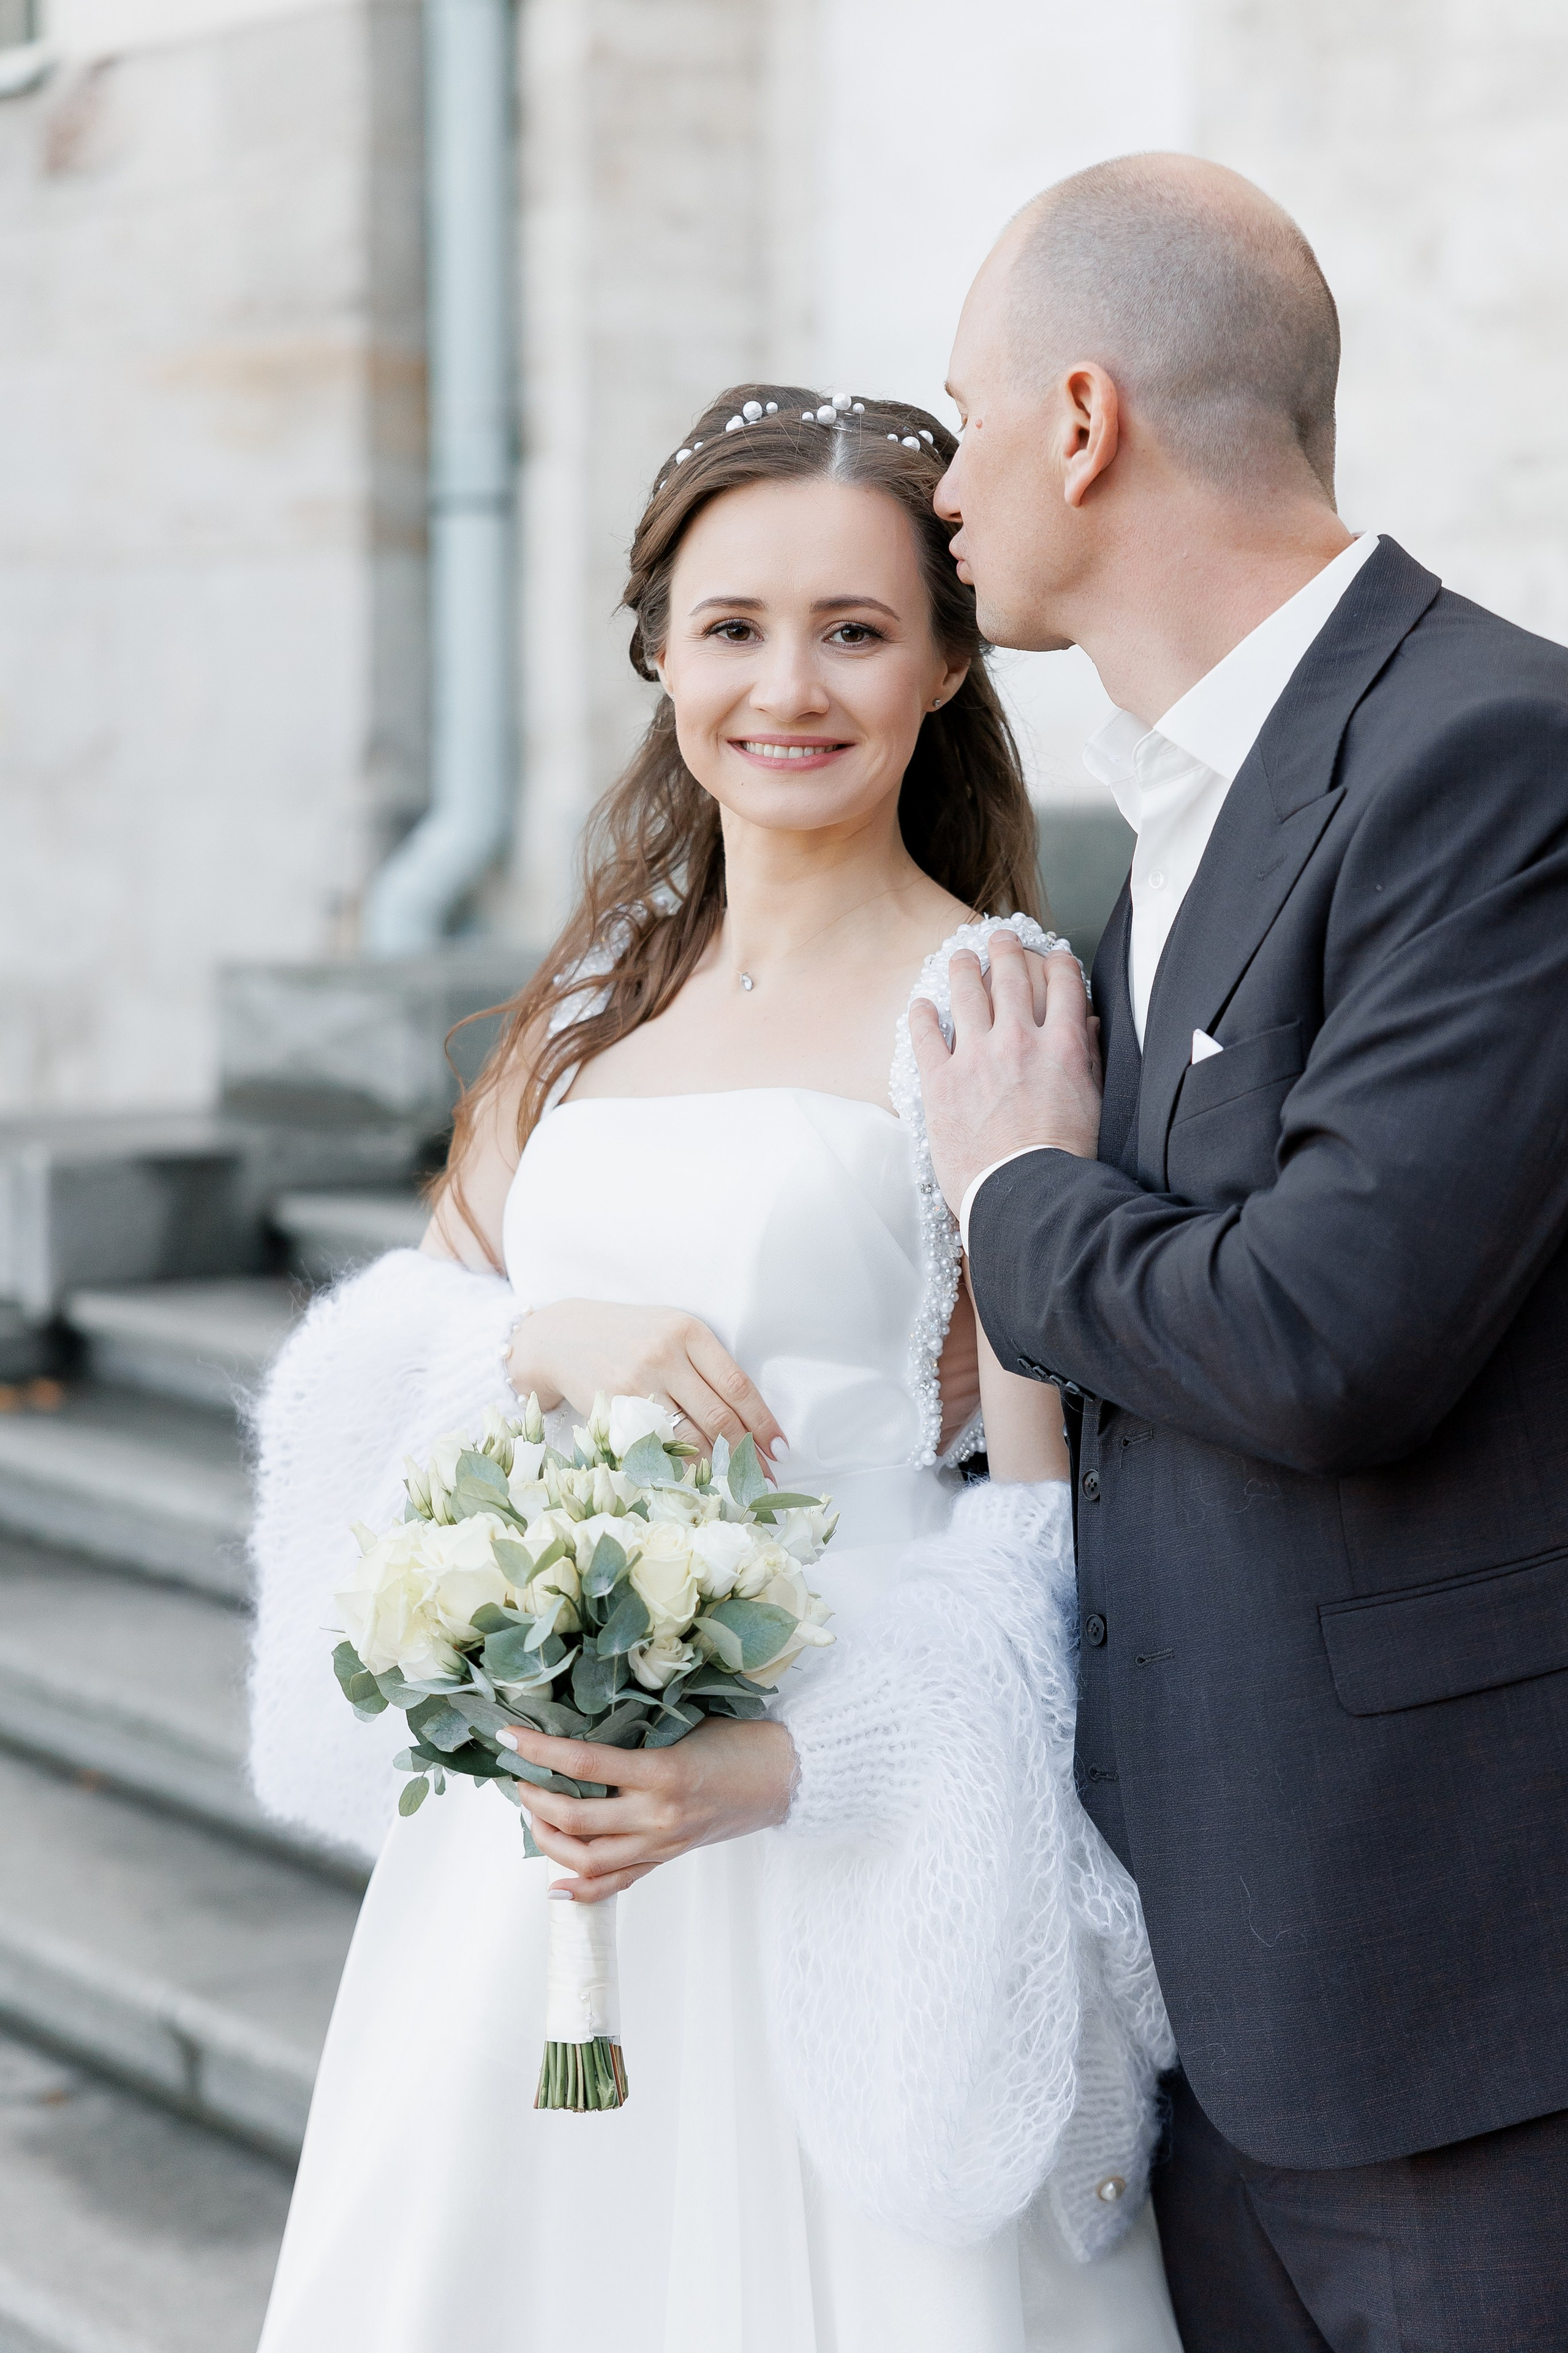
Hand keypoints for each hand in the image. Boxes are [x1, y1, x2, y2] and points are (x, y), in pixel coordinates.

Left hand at [501, 1715, 797, 1901]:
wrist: (783, 1776)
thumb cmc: (738, 1741)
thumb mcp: (685, 1724)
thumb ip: (636, 1733)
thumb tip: (580, 1725)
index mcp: (663, 1771)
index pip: (585, 1764)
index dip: (540, 1751)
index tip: (509, 1737)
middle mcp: (658, 1815)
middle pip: (577, 1820)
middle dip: (536, 1799)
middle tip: (520, 1778)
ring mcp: (662, 1844)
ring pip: (588, 1860)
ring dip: (550, 1840)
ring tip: (536, 1814)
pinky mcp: (667, 1859)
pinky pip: (617, 1884)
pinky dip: (582, 1890)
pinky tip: (555, 1885)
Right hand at [507, 1299, 786, 1459]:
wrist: (562, 1336)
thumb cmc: (629, 1337)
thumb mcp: (670, 1333)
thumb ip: (704, 1367)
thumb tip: (748, 1422)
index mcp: (689, 1331)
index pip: (737, 1385)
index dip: (763, 1422)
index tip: (780, 1449)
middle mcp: (665, 1354)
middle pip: (719, 1416)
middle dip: (748, 1453)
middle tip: (766, 1479)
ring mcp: (638, 1382)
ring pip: (690, 1437)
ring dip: (719, 1467)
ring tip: (738, 1486)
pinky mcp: (614, 1407)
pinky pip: (657, 1446)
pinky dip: (681, 1467)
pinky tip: (698, 1480)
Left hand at [909, 932, 1102, 1213]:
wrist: (1027, 1194)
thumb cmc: (1065, 1159)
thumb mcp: (1094, 1104)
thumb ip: (1089, 1061)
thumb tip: (1090, 1028)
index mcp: (1063, 1046)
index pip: (1064, 984)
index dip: (1059, 962)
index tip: (1054, 954)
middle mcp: (1020, 1040)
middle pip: (1012, 976)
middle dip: (1006, 950)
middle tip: (1001, 936)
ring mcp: (976, 1057)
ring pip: (966, 993)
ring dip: (963, 968)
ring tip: (960, 957)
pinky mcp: (940, 1080)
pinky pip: (925, 1034)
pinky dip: (922, 1015)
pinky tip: (921, 1005)